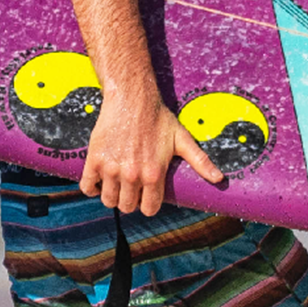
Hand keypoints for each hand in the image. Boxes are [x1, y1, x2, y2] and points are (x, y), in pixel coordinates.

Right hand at [79, 88, 222, 215]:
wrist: (132, 98)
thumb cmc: (159, 118)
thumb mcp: (182, 138)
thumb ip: (200, 161)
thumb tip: (220, 179)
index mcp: (153, 173)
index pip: (149, 209)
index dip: (150, 203)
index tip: (148, 194)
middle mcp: (131, 175)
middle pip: (127, 207)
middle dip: (132, 200)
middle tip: (134, 186)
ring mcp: (110, 169)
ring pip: (108, 201)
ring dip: (113, 195)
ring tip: (119, 181)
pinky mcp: (94, 160)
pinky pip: (87, 187)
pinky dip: (92, 187)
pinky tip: (101, 178)